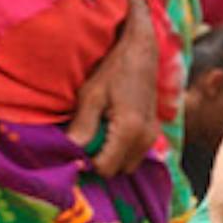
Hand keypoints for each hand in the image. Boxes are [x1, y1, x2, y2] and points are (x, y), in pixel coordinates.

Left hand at [67, 0, 160, 177]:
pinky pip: (134, 154)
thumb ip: (82, 127)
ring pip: (127, 164)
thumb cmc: (114, 68)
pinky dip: (119, 149)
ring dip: (110, 156)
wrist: (142, 51)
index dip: (86, 162)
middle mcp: (146, 139)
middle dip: (99, 161)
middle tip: (83, 139)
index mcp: (130, 131)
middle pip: (117, 171)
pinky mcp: (153, 132)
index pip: (105, 168)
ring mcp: (153, 136)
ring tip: (96, 132)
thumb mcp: (91, 95)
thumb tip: (69, 152)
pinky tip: (108, 128)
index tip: (73, 147)